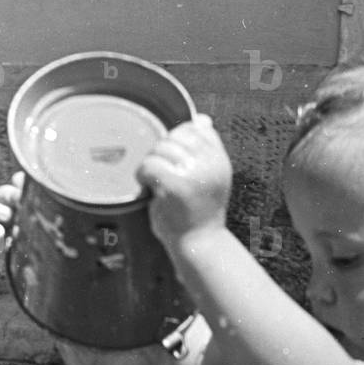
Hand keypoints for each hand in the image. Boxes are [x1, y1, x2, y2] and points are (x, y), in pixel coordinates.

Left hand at [136, 114, 231, 247]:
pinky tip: (149, 187)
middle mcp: (210, 164)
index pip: (198, 128)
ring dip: (152, 164)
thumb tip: (202, 119)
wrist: (199, 245)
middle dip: (163, 152)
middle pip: (176, 135)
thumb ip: (205, 150)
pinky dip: (143, 175)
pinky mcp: (175, 185)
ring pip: (160, 148)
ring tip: (156, 183)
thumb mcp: (210, 177)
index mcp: (220, 160)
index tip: (178, 163)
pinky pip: (149, 164)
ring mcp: (194, 173)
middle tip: (163, 174)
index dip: (181, 140)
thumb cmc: (200, 212)